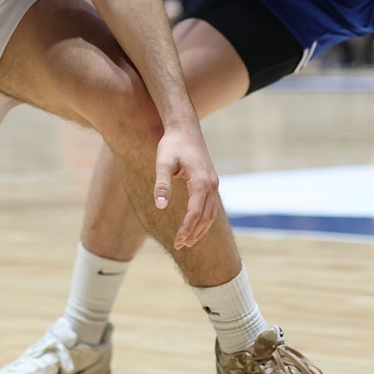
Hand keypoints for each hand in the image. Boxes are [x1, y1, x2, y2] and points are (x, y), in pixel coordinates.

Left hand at [153, 123, 220, 249]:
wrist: (184, 128)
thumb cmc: (172, 144)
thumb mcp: (163, 163)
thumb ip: (162, 184)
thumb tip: (160, 206)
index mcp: (201, 182)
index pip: (195, 213)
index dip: (186, 229)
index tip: (176, 241)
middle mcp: (211, 184)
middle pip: (206, 217)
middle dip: (194, 233)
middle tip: (180, 245)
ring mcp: (213, 182)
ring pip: (211, 213)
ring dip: (201, 228)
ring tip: (188, 240)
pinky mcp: (211, 181)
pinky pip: (211, 205)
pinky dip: (204, 218)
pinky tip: (195, 224)